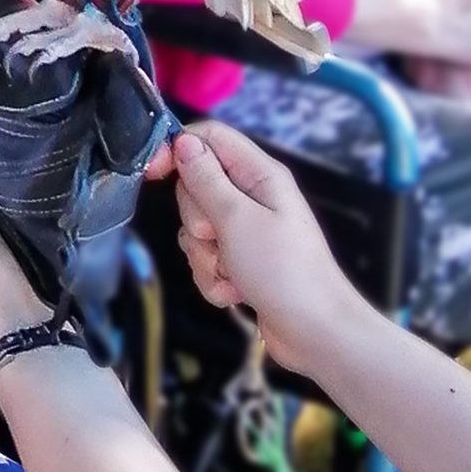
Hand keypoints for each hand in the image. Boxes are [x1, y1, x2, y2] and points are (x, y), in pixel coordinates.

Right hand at [169, 121, 357, 375]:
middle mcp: (252, 197)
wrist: (316, 334)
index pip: (208, 137)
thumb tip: (182, 140)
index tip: (154, 174)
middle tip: (217, 237)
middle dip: (196, 219)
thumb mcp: (237, 219)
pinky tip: (235, 292)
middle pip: (196, 186)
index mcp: (259, 174)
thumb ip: (205, 179)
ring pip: (196, 228)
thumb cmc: (283, 270)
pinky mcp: (240, 262)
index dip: (178, 148)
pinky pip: (206, 258)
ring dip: (204, 255)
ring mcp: (246, 231)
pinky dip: (213, 277)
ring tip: (231, 272)